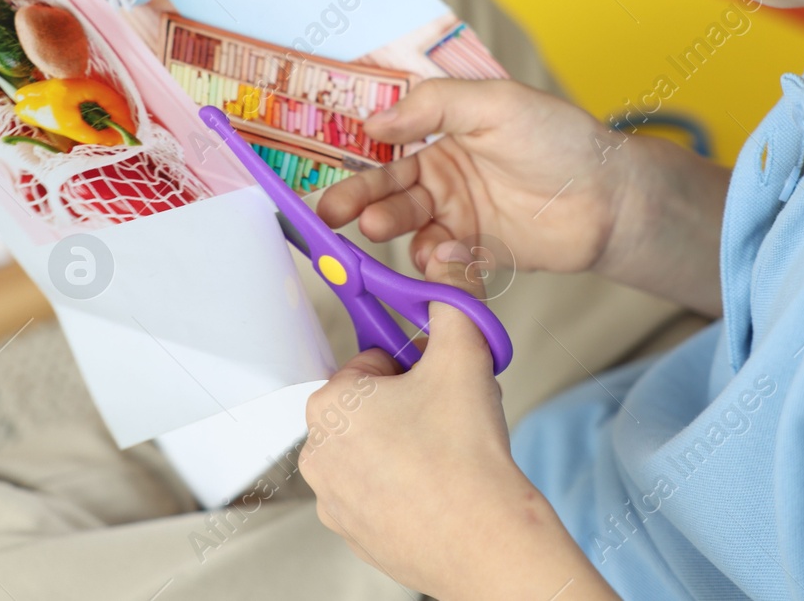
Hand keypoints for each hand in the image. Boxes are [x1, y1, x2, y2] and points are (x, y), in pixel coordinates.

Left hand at [300, 245, 614, 600]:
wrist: (486, 540)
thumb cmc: (466, 455)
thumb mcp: (462, 355)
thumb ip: (453, 298)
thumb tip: (449, 262)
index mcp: (330, 404)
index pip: (373, 363)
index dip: (414, 366)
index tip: (438, 380)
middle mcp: (317, 453)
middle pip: (370, 407)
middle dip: (408, 404)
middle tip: (447, 418)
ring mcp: (332, 499)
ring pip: (373, 450)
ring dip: (406, 444)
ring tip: (446, 456)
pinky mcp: (352, 533)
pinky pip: (377, 492)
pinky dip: (404, 487)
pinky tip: (438, 489)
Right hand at [318, 79, 631, 276]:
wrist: (610, 198)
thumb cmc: (559, 139)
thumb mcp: (495, 104)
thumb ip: (435, 106)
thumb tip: (375, 121)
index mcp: (442, 131)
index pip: (388, 142)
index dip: (357, 156)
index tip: (329, 169)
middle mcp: (442, 173)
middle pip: (386, 186)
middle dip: (357, 198)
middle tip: (332, 213)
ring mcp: (457, 213)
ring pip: (407, 223)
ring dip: (389, 226)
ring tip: (380, 228)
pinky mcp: (474, 250)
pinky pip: (438, 259)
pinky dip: (430, 260)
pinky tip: (435, 256)